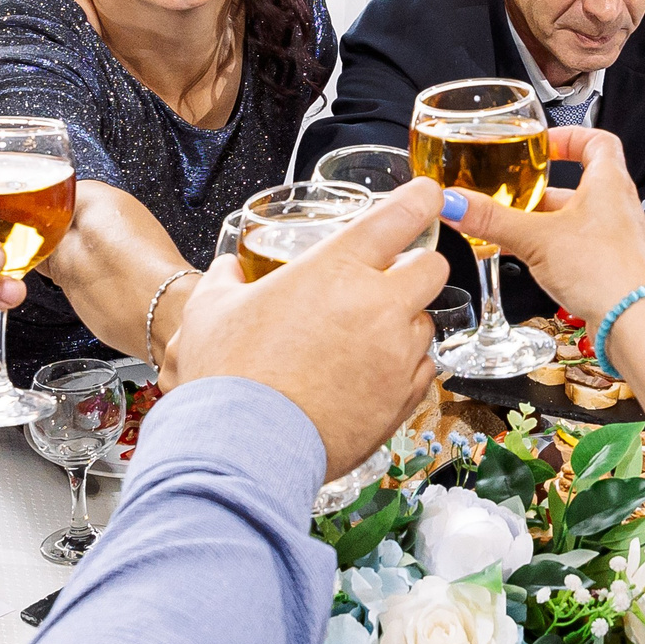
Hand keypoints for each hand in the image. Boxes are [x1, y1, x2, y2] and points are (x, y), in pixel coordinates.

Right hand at [167, 182, 448, 472]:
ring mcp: (395, 354)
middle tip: (386, 282)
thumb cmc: (227, 375)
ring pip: (427, 322)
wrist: (243, 447)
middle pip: (433, 267)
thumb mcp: (212, 310)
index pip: (399, 216)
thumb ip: (226, 280)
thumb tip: (229, 270)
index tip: (427, 196)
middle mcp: (377, 305)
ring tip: (364, 340)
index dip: (419, 200)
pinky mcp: (402, 398)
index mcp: (335, 268)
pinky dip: (405, 368)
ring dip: (405, 323)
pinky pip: (423, 370)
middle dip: (416, 269)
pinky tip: (371, 376)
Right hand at [438, 127, 644, 328]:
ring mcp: (615, 237)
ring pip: (574, 218)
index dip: (569, 137)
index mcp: (608, 183)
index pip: (596, 141)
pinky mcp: (609, 266)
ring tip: (511, 229)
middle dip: (540, 190)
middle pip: (577, 184)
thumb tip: (458, 203)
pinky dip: (552, 248)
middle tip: (513, 192)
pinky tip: (529, 261)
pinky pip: (577, 247)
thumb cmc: (606, 270)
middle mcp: (616, 206)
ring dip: (543, 222)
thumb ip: (493, 219)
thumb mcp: (537, 238)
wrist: (634, 321)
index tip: (543, 143)